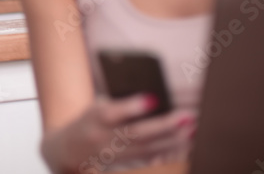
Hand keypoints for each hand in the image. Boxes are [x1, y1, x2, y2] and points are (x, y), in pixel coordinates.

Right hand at [42, 94, 195, 172]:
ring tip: (195, 129)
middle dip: (164, 126)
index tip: (153, 98)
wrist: (68, 151)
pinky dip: (170, 151)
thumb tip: (156, 99)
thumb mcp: (95, 106)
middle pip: (136, 134)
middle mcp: (103, 138)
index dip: (132, 106)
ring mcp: (114, 154)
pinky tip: (188, 143)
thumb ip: (120, 103)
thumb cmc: (88, 121)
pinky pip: (151, 158)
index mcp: (94, 118)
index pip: (112, 112)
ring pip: (147, 149)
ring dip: (174, 141)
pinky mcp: (125, 164)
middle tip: (187, 117)